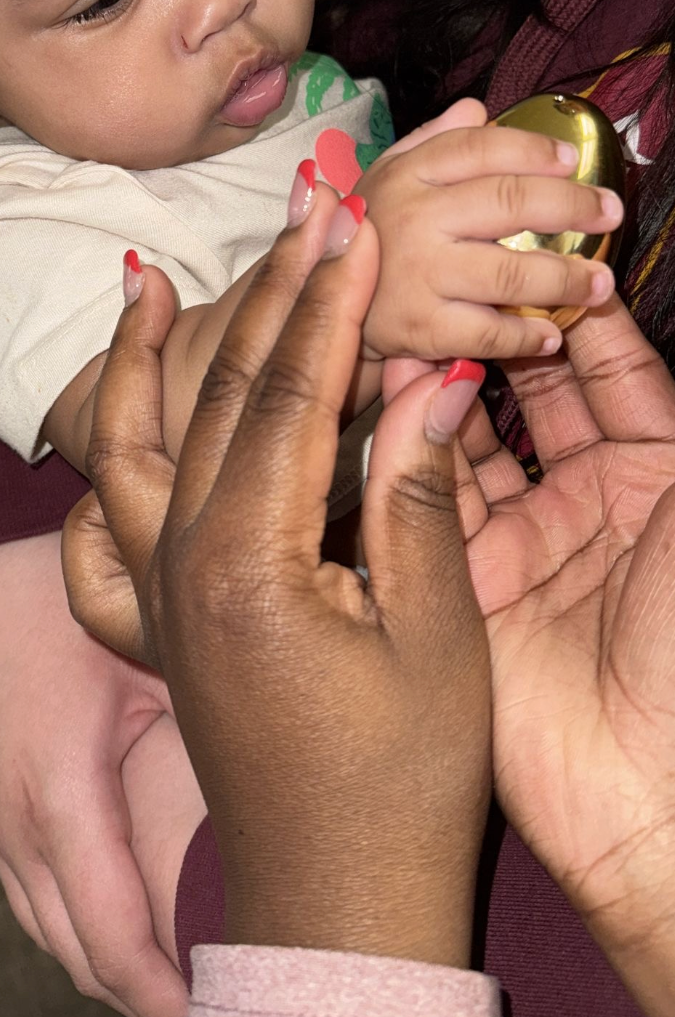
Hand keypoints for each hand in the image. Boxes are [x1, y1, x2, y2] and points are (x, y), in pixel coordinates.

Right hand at [0, 530, 200, 1015]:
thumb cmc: (73, 603)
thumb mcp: (151, 655)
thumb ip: (200, 729)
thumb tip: (273, 798)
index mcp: (58, 789)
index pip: (111, 932)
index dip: (161, 989)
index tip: (215, 1007)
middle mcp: (13, 821)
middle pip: (77, 950)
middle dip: (140, 989)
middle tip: (215, 997)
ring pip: (46, 930)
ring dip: (107, 961)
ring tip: (177, 976)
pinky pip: (27, 895)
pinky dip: (73, 922)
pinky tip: (122, 923)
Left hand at [68, 193, 491, 967]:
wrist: (338, 896)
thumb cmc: (401, 781)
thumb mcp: (434, 637)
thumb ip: (419, 497)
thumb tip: (430, 380)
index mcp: (248, 567)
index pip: (292, 395)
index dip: (329, 299)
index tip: (353, 218)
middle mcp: (180, 569)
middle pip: (221, 395)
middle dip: (267, 289)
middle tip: (303, 200)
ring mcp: (157, 596)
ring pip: (135, 444)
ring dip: (143, 355)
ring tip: (143, 277)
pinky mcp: (158, 620)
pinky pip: (105, 523)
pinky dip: (107, 458)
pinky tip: (120, 421)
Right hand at [354, 115, 621, 362]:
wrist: (314, 308)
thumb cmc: (365, 238)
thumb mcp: (384, 178)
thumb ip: (431, 142)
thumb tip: (477, 108)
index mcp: (407, 173)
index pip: (480, 148)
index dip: (534, 150)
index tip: (572, 161)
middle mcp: (413, 217)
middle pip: (508, 202)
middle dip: (571, 207)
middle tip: (608, 214)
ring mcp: (416, 274)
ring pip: (510, 271)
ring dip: (566, 277)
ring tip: (599, 284)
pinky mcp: (419, 329)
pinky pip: (487, 332)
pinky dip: (525, 335)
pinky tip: (551, 333)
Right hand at [458, 298, 674, 1014]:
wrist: (653, 791)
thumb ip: (661, 407)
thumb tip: (627, 325)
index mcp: (653, 475)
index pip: (608, 371)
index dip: (578, 314)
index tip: (541, 255)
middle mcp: (581, 500)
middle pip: (532, 394)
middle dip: (503, 335)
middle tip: (462, 273)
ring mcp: (517, 540)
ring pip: (471, 436)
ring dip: (450, 378)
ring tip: (422, 313)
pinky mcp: (459, 581)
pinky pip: (427, 497)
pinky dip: (412, 441)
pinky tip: (398, 385)